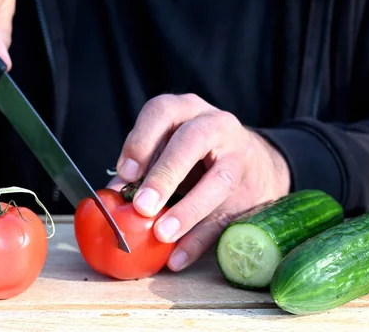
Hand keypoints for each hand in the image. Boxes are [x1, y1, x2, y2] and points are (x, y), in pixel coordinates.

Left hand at [109, 93, 290, 271]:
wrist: (256, 164)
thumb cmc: (196, 153)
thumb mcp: (168, 148)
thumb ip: (143, 167)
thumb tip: (113, 197)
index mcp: (187, 110)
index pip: (163, 111)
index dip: (142, 139)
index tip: (127, 173)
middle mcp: (215, 124)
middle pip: (191, 141)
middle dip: (164, 174)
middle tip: (142, 206)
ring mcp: (238, 156)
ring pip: (217, 180)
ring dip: (186, 210)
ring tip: (161, 234)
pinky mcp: (250, 190)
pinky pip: (225, 217)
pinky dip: (198, 240)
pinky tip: (178, 257)